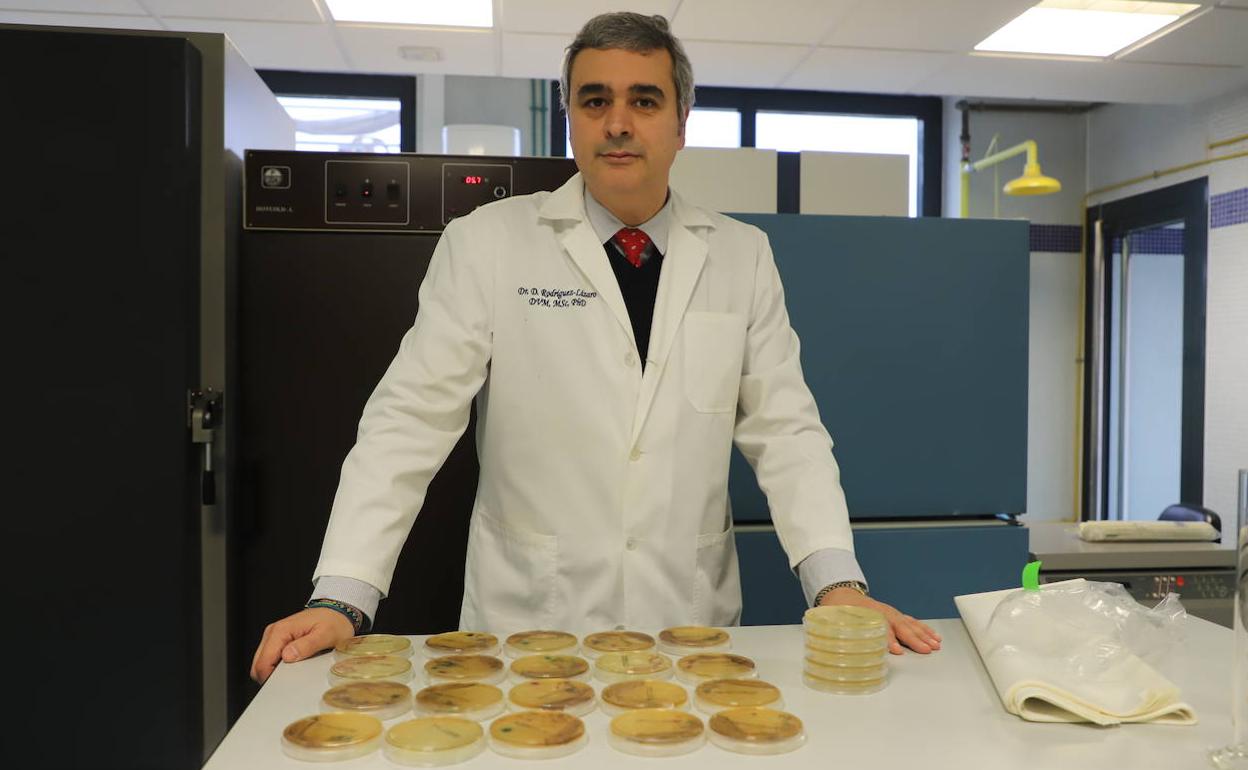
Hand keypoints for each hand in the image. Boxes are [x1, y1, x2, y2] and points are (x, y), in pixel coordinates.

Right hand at [250, 607, 355, 683]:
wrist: (337, 611)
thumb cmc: (333, 621)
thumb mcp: (325, 635)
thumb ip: (306, 646)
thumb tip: (287, 656)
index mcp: (280, 631)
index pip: (262, 663)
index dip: (270, 678)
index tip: (286, 684)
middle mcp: (273, 632)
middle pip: (258, 665)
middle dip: (271, 676)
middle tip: (293, 679)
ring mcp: (274, 636)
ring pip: (263, 663)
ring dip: (275, 671)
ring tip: (297, 670)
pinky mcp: (279, 640)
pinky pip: (271, 659)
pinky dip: (279, 666)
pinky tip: (295, 665)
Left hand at [819, 588, 941, 654]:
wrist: (843, 597)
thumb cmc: (842, 612)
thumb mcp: (836, 621)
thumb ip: (841, 632)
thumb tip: (839, 646)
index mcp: (868, 615)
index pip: (881, 628)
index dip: (889, 640)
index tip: (897, 651)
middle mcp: (882, 614)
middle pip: (900, 627)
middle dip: (913, 639)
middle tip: (925, 650)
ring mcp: (891, 614)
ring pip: (910, 624)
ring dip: (923, 635)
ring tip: (934, 645)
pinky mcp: (896, 616)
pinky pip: (913, 623)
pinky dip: (924, 630)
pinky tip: (933, 637)